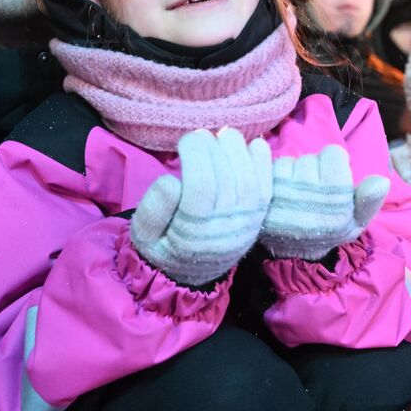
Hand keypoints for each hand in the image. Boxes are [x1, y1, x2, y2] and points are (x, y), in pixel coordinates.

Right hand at [130, 128, 272, 285]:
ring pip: (250, 181)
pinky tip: (252, 145)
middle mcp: (225, 229)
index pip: (202, 187)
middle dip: (215, 148)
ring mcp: (246, 224)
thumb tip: (172, 182)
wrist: (190, 275)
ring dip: (239, 151)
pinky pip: (267, 187)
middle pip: (227, 179)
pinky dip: (263, 163)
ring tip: (225, 135)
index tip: (186, 139)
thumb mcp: (143, 236)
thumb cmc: (162, 248)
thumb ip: (153, 210)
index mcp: (194, 234)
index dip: (197, 155)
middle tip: (202, 134)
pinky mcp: (258, 218)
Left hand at [260, 145, 388, 260]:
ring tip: (297, 195)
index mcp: (334, 202)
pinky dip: (276, 177)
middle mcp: (309, 197)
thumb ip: (370, 200)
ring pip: (290, 162)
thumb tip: (382, 180)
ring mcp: (283, 196)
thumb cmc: (330, 230)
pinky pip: (271, 169)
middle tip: (312, 193)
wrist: (293, 253)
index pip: (334, 154)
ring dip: (293, 173)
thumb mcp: (356, 221)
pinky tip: (282, 195)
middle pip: (310, 158)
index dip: (334, 164)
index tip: (332, 182)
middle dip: (313, 170)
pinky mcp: (263, 197)